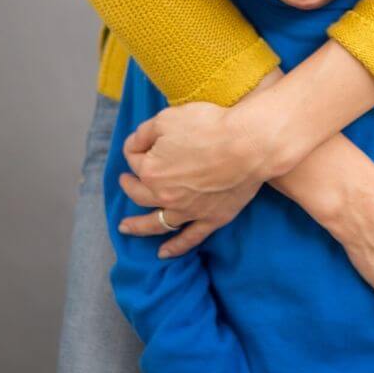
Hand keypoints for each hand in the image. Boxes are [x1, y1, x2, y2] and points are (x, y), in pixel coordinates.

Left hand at [119, 70, 285, 254]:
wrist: (248, 145)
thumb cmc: (208, 127)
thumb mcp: (167, 118)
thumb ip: (144, 132)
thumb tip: (134, 144)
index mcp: (150, 171)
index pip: (134, 159)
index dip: (137, 147)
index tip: (142, 141)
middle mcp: (164, 195)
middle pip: (139, 192)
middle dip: (129, 185)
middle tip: (125, 180)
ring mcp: (188, 211)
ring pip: (157, 223)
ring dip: (139, 226)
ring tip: (126, 227)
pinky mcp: (211, 218)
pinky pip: (189, 238)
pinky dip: (175, 247)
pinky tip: (163, 253)